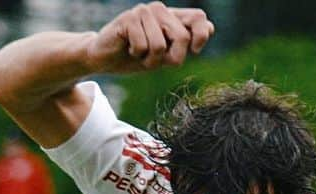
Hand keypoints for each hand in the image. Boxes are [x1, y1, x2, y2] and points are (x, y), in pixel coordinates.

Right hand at [85, 4, 212, 74]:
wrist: (105, 58)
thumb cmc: (135, 57)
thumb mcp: (164, 55)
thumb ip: (184, 43)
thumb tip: (210, 27)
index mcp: (171, 18)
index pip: (199, 18)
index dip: (201, 36)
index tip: (194, 51)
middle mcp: (160, 10)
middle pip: (182, 38)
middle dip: (171, 59)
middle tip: (154, 60)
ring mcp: (144, 11)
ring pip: (160, 45)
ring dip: (149, 60)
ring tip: (139, 54)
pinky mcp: (129, 18)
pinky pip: (143, 45)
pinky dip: (136, 54)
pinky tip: (128, 49)